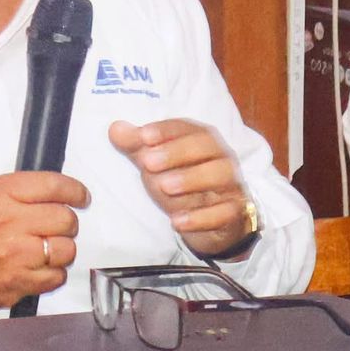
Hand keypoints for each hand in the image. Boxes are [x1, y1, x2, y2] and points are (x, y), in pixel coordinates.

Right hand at [0, 172, 89, 310]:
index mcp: (0, 196)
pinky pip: (55, 278)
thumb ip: (15, 191)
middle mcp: (10, 225)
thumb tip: (50, 193)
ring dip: (62, 248)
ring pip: (66, 250)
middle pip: (66, 219)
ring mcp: (15, 258)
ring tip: (47, 248)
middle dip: (67, 221)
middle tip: (58, 225)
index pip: (54, 186)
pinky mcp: (16, 285)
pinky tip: (39, 267)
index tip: (80, 196)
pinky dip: (53, 273)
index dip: (75, 191)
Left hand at [109, 119, 253, 259]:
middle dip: (176, 152)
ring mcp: (231, 185)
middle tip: (147, 163)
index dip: (165, 130)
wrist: (215, 222)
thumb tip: (115, 129)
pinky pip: (224, 213)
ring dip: (191, 179)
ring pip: (220, 175)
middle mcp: (221, 157)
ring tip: (164, 187)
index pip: (186, 128)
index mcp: (202, 140)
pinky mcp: (234, 213)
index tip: (142, 136)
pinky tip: (177, 221)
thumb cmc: (184, 184)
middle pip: (205, 146)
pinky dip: (201, 217)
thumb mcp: (158, 166)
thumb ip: (137, 148)